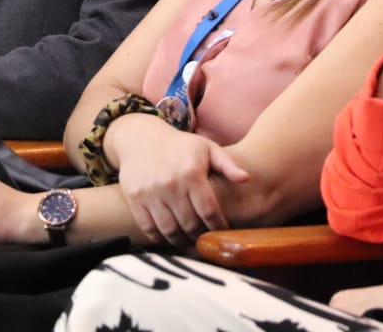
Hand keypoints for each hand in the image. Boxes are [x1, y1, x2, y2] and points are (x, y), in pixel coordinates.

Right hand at [109, 113, 249, 246]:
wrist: (140, 138)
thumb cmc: (180, 146)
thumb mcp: (206, 148)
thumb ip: (228, 164)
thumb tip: (247, 179)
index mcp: (191, 173)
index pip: (209, 211)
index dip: (218, 227)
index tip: (223, 233)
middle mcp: (170, 184)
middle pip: (190, 225)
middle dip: (202, 238)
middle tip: (208, 243)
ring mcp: (150, 193)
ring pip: (170, 230)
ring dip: (183, 243)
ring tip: (192, 245)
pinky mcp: (135, 199)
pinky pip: (150, 228)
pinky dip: (161, 239)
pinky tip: (171, 238)